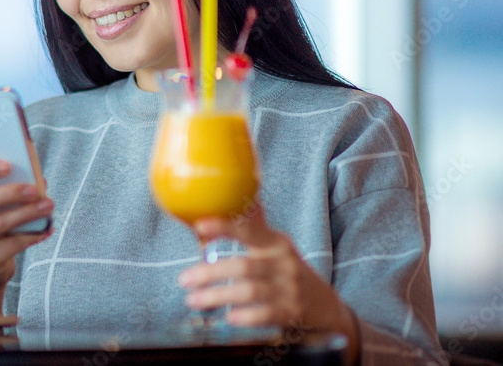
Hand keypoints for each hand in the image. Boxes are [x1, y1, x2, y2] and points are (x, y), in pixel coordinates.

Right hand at [0, 160, 52, 312]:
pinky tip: (47, 229)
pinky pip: (12, 244)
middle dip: (12, 192)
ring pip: (0, 223)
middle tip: (36, 190)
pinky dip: (33, 235)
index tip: (9, 165)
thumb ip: (9, 187)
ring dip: (28, 213)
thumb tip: (38, 180)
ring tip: (48, 206)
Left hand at [178, 204, 358, 355]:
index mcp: (275, 242)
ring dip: (217, 296)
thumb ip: (253, 227)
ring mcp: (290, 288)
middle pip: (242, 266)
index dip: (224, 226)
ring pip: (249, 291)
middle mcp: (283, 262)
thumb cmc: (289, 271)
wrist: (327, 306)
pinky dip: (246, 316)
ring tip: (192, 300)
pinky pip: (266, 314)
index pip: (249, 229)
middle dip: (209, 273)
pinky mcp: (294, 312)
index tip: (199, 225)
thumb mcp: (275, 246)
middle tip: (184, 279)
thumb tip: (233, 194)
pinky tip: (228, 317)